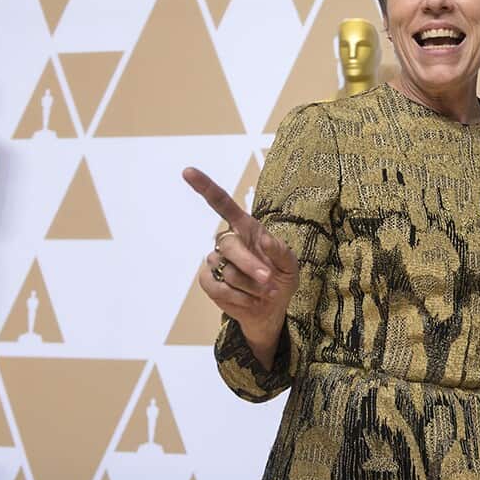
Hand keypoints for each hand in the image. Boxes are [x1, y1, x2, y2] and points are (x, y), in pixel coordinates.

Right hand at [182, 167, 298, 359]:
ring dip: (250, 286)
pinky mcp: (208, 281)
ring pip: (226, 271)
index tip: (188, 171)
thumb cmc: (281, 279)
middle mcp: (228, 241)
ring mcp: (215, 261)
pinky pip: (217, 288)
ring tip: (263, 291)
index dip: (205, 187)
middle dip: (250, 265)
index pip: (222, 203)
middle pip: (229, 245)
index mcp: (246, 228)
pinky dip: (238, 298)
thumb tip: (265, 240)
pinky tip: (249, 300)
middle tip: (268, 280)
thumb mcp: (290, 266)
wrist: (271, 308)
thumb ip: (281, 252)